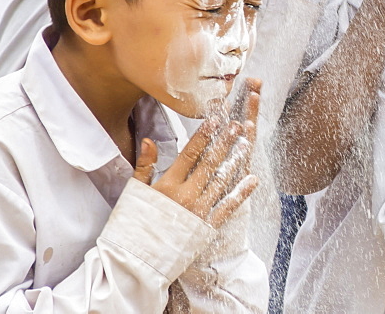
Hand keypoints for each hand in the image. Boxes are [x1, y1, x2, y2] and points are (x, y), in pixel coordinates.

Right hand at [133, 79, 260, 227]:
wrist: (135, 263)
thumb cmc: (131, 226)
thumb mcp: (134, 193)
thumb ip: (145, 165)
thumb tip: (149, 139)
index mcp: (168, 186)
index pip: (190, 154)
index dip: (203, 136)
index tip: (215, 120)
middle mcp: (186, 196)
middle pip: (209, 164)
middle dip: (224, 143)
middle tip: (237, 126)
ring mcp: (199, 212)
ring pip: (222, 181)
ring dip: (235, 162)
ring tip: (246, 144)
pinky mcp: (207, 228)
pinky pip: (228, 207)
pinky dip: (241, 193)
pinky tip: (252, 180)